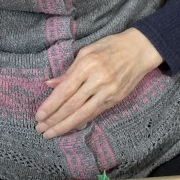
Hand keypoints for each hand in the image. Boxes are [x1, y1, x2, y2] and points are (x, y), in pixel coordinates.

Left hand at [34, 29, 162, 137]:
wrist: (140, 50)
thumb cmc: (111, 46)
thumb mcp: (87, 51)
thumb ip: (68, 71)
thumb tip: (50, 84)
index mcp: (88, 65)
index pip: (65, 90)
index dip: (51, 105)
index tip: (39, 115)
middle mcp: (98, 80)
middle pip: (72, 105)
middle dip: (55, 119)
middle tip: (40, 129)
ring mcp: (109, 91)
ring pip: (83, 113)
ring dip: (66, 125)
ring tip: (51, 133)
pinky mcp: (116, 99)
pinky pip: (95, 113)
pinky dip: (81, 121)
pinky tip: (70, 127)